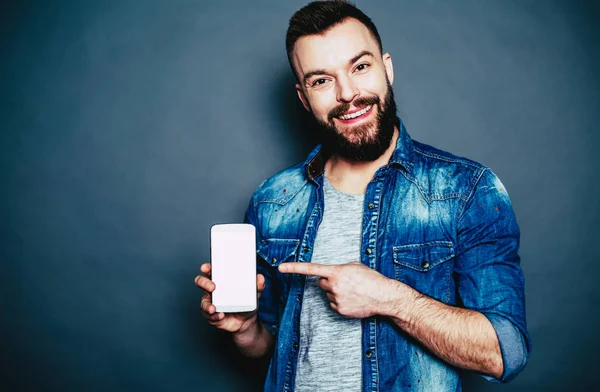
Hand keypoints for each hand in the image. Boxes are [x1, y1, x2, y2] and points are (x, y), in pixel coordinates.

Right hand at [194, 263, 264, 333]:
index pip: (211, 271)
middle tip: (212, 287)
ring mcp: (211, 302)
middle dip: (204, 283)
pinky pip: (209, 315)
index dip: (206, 268)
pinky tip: (220, 315)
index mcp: (221, 280)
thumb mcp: (254, 293)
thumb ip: (257, 285)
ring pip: (203, 301)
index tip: (207, 268)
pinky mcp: (212, 315)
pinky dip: (214, 316)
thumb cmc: (246, 302)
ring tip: (213, 308)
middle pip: (201, 282)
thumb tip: (260, 278)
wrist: (247, 320)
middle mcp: (213, 290)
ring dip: (207, 305)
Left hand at [278, 261, 393, 318]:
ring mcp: (336, 299)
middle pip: (321, 283)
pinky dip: (340, 302)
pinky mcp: (340, 310)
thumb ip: (339, 268)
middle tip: (344, 282)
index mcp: (336, 272)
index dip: (294, 268)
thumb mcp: (355, 266)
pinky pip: (333, 304)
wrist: (384, 296)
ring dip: (335, 292)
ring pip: (328, 294)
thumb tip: (332, 274)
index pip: (310, 269)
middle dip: (328, 282)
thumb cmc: (371, 279)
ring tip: (352, 291)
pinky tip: (353, 299)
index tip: (280, 268)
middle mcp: (334, 285)